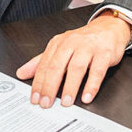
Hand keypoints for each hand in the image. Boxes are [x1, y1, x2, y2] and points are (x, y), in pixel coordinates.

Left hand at [15, 11, 131, 107]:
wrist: (109, 28)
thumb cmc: (84, 41)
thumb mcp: (60, 48)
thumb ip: (41, 62)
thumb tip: (21, 73)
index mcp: (58, 43)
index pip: (45, 65)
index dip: (39, 83)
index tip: (35, 98)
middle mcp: (72, 44)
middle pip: (57, 66)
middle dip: (50, 87)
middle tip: (47, 103)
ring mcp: (88, 48)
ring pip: (77, 68)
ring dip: (70, 87)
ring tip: (66, 102)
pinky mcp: (104, 53)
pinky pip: (97, 70)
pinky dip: (92, 85)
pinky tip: (87, 96)